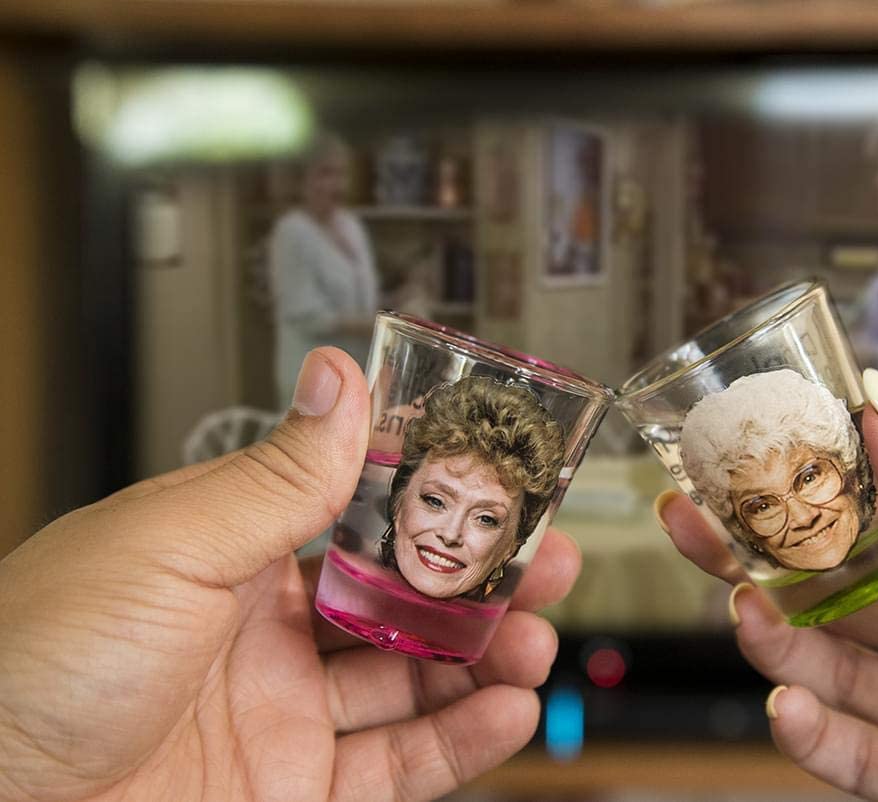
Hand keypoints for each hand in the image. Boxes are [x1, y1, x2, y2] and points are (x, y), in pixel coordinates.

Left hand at [0, 348, 579, 801]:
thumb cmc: (26, 663)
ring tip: (536, 640)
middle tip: (544, 562)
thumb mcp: (167, 546)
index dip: (434, 500)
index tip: (497, 483)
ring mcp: (280, 715)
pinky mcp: (292, 792)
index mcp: (227, 553)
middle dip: (478, 581)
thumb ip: (275, 476)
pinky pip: (397, 766)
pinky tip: (503, 711)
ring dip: (484, 659)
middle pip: (399, 599)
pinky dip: (460, 742)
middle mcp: (261, 631)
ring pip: (413, 682)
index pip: (358, 513)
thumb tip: (340, 378)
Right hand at [658, 395, 877, 799]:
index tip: (749, 459)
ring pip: (834, 672)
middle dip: (761, 558)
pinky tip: (787, 709)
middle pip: (837, 591)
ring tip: (743, 616)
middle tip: (693, 522)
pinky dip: (814, 739)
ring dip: (777, 645)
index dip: (812, 490)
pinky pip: (863, 761)